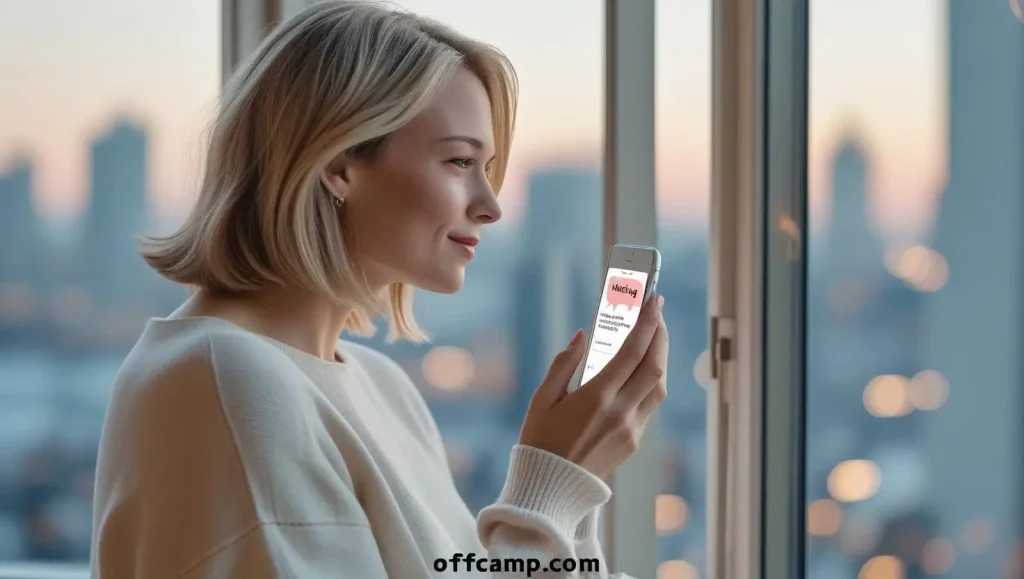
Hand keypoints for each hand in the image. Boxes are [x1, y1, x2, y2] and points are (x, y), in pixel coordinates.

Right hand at [518, 294, 668, 479]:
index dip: (647, 322)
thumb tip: (583, 335)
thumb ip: (564, 363)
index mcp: (597, 398)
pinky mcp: (633, 442)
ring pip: (658, 386)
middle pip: (655, 366)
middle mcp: (620, 413)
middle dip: (659, 335)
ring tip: (652, 337)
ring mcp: (631, 429)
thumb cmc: (539, 442)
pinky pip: (649, 404)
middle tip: (655, 312)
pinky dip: (650, 381)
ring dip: (660, 358)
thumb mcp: (542, 398)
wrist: (549, 489)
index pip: (633, 352)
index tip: (652, 300)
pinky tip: (640, 369)